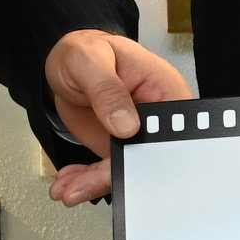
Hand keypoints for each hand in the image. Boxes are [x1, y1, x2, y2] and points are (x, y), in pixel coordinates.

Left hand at [44, 31, 191, 204]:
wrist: (66, 62)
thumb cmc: (86, 50)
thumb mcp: (91, 61)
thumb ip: (107, 90)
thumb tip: (126, 124)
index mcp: (164, 91)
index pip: (173, 129)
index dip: (159, 153)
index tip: (132, 166)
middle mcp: (153, 117)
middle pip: (150, 156)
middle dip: (121, 176)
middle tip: (89, 184)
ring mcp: (134, 135)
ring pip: (125, 169)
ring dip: (95, 183)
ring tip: (70, 189)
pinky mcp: (114, 145)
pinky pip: (105, 170)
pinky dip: (85, 179)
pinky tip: (68, 181)